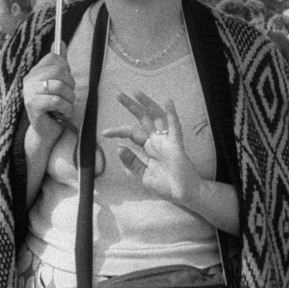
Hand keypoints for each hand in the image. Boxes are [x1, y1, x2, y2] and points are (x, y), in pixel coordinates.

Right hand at [23, 51, 74, 144]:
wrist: (46, 132)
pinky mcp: (32, 106)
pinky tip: (64, 113)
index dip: (66, 69)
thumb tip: (61, 41)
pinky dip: (66, 108)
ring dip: (70, 99)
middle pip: (58, 71)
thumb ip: (59, 63)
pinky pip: (57, 101)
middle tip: (68, 97)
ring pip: (59, 86)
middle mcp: (29, 80)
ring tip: (67, 106)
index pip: (54, 58)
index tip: (66, 83)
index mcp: (35, 72)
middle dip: (70, 85)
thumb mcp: (58, 83)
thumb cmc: (54, 108)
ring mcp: (29, 92)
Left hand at [103, 92, 204, 207]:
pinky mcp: (176, 146)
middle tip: (118, 94)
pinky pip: (174, 128)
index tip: (104, 132)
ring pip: (157, 117)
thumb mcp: (143, 175)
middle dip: (131, 106)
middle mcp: (157, 140)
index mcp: (149, 147)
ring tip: (137, 93)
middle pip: (143, 118)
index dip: (119, 131)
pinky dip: (172, 115)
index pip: (132, 133)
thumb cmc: (166, 185)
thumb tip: (118, 148)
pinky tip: (168, 103)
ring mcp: (167, 141)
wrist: (184, 195)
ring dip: (148, 104)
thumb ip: (132, 162)